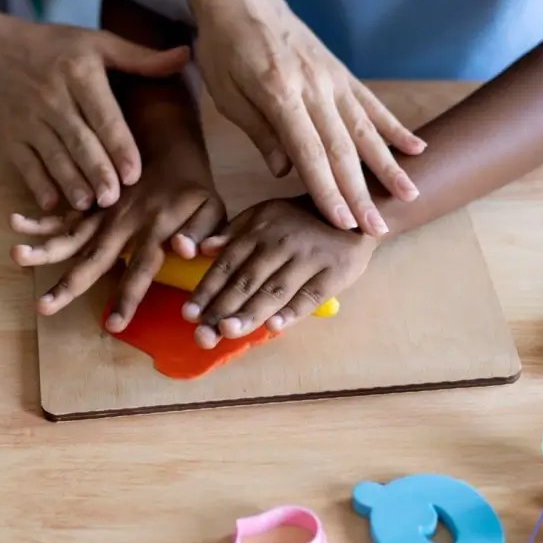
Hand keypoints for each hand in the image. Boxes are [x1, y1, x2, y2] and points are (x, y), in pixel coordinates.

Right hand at [0, 12, 189, 212]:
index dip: (118, 146)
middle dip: (96, 171)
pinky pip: (25, 165)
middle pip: (79, 141)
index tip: (133, 173)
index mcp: (79, 73)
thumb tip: (185, 55)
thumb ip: (140, 57)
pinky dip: (38, 185)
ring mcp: (28, 120)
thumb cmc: (54, 48)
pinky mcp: (9, 137)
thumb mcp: (96, 42)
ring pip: (53, 157)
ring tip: (88, 205)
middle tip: (114, 199)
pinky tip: (52, 203)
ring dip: (70, 183)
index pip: (103, 115)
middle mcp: (53, 98)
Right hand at [9, 151, 226, 330]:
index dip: (127, 298)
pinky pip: (63, 214)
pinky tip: (16, 224)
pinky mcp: (90, 202)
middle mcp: (122, 222)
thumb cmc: (193, 187)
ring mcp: (102, 211)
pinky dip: (40, 219)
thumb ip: (201, 232)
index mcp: (155, 228)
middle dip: (68, 284)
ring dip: (43, 247)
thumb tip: (185, 251)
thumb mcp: (211, 207)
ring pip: (70, 234)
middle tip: (44, 305)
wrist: (169, 144)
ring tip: (17, 255)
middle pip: (92, 257)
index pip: (141, 270)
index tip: (113, 325)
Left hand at [184, 197, 376, 348]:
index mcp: (259, 231)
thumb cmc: (299, 220)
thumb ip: (233, 233)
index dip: (207, 290)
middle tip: (202, 333)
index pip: (227, 265)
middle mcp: (280, 243)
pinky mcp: (334, 271)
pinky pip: (310, 295)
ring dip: (250, 313)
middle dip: (222, 308)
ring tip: (228, 331)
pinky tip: (274, 328)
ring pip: (274, 290)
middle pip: (247, 281)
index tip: (189, 314)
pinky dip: (292, 312)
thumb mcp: (263, 214)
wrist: (353, 209)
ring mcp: (308, 257)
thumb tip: (203, 249)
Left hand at [185, 0, 425, 235]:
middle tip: (378, 229)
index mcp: (281, 94)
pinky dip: (395, 127)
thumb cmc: (225, 47)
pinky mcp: (341, 72)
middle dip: (361, 194)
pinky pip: (372, 104)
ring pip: (366, 129)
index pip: (309, 154)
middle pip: (342, 150)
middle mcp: (315, 87)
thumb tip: (284, 171)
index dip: (327, 191)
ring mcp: (333, 79)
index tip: (343, 223)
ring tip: (409, 195)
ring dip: (388, 166)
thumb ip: (259, 131)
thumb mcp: (226, 93)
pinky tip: (417, 148)